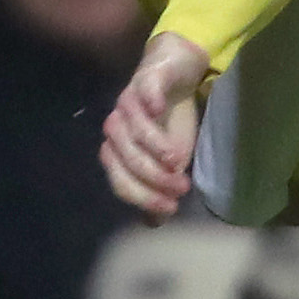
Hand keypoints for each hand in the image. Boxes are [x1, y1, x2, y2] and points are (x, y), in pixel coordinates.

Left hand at [99, 32, 210, 218]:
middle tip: (182, 188)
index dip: (144, 197)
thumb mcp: (170, 163)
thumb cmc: (171, 122)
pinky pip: (143, 91)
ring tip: (178, 163)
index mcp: (117, 151)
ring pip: (134, 130)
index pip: (120, 182)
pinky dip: (149, 102)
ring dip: (156, 149)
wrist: (177, 76)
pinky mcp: (145, 79)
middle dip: (153, 178)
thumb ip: (160, 188)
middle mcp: (116, 127)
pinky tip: (160, 111)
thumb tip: (155, 222)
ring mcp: (128, 101)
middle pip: (126, 159)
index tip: (171, 206)